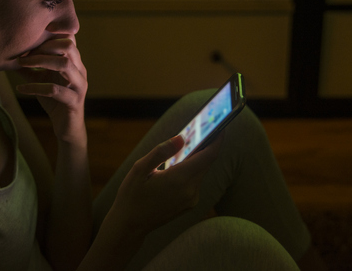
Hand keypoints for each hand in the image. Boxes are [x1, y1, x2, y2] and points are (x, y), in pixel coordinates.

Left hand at [15, 36, 87, 143]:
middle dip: (44, 46)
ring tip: (21, 64)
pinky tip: (20, 88)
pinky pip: (55, 90)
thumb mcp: (41, 80)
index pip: (68, 38)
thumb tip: (10, 54)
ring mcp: (79, 85)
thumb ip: (30, 67)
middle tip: (25, 52)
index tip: (27, 40)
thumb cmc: (55, 101)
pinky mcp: (74, 101)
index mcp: (74, 62)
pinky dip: (35, 87)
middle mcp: (80, 70)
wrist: (66, 128)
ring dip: (40, 62)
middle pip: (69, 45)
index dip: (48, 35)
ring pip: (65, 64)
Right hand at [108, 132, 224, 237]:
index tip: (221, 126)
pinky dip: (191, 170)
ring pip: (200, 172)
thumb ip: (161, 152)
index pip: (208, 156)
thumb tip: (181, 137)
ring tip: (186, 145)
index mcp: (179, 179)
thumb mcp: (139, 169)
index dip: (217, 140)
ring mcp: (191, 199)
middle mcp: (190, 190)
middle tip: (199, 129)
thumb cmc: (132, 195)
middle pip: (205, 162)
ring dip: (196, 159)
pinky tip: (179, 165)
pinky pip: (195, 181)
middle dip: (205, 146)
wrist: (130, 225)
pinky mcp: (189, 204)